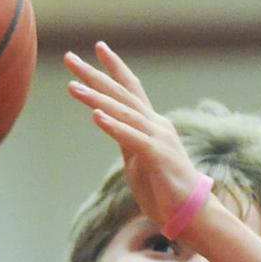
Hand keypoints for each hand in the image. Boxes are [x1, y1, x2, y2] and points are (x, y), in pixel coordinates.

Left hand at [64, 42, 201, 228]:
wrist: (191, 213)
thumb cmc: (164, 191)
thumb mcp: (138, 160)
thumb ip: (126, 139)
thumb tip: (108, 124)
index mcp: (151, 124)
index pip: (131, 89)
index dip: (113, 68)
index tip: (98, 48)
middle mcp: (155, 124)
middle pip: (121, 94)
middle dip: (94, 75)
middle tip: (70, 58)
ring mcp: (158, 138)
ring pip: (123, 112)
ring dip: (96, 99)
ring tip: (73, 87)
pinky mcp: (157, 156)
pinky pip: (131, 138)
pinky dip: (114, 126)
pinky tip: (95, 117)